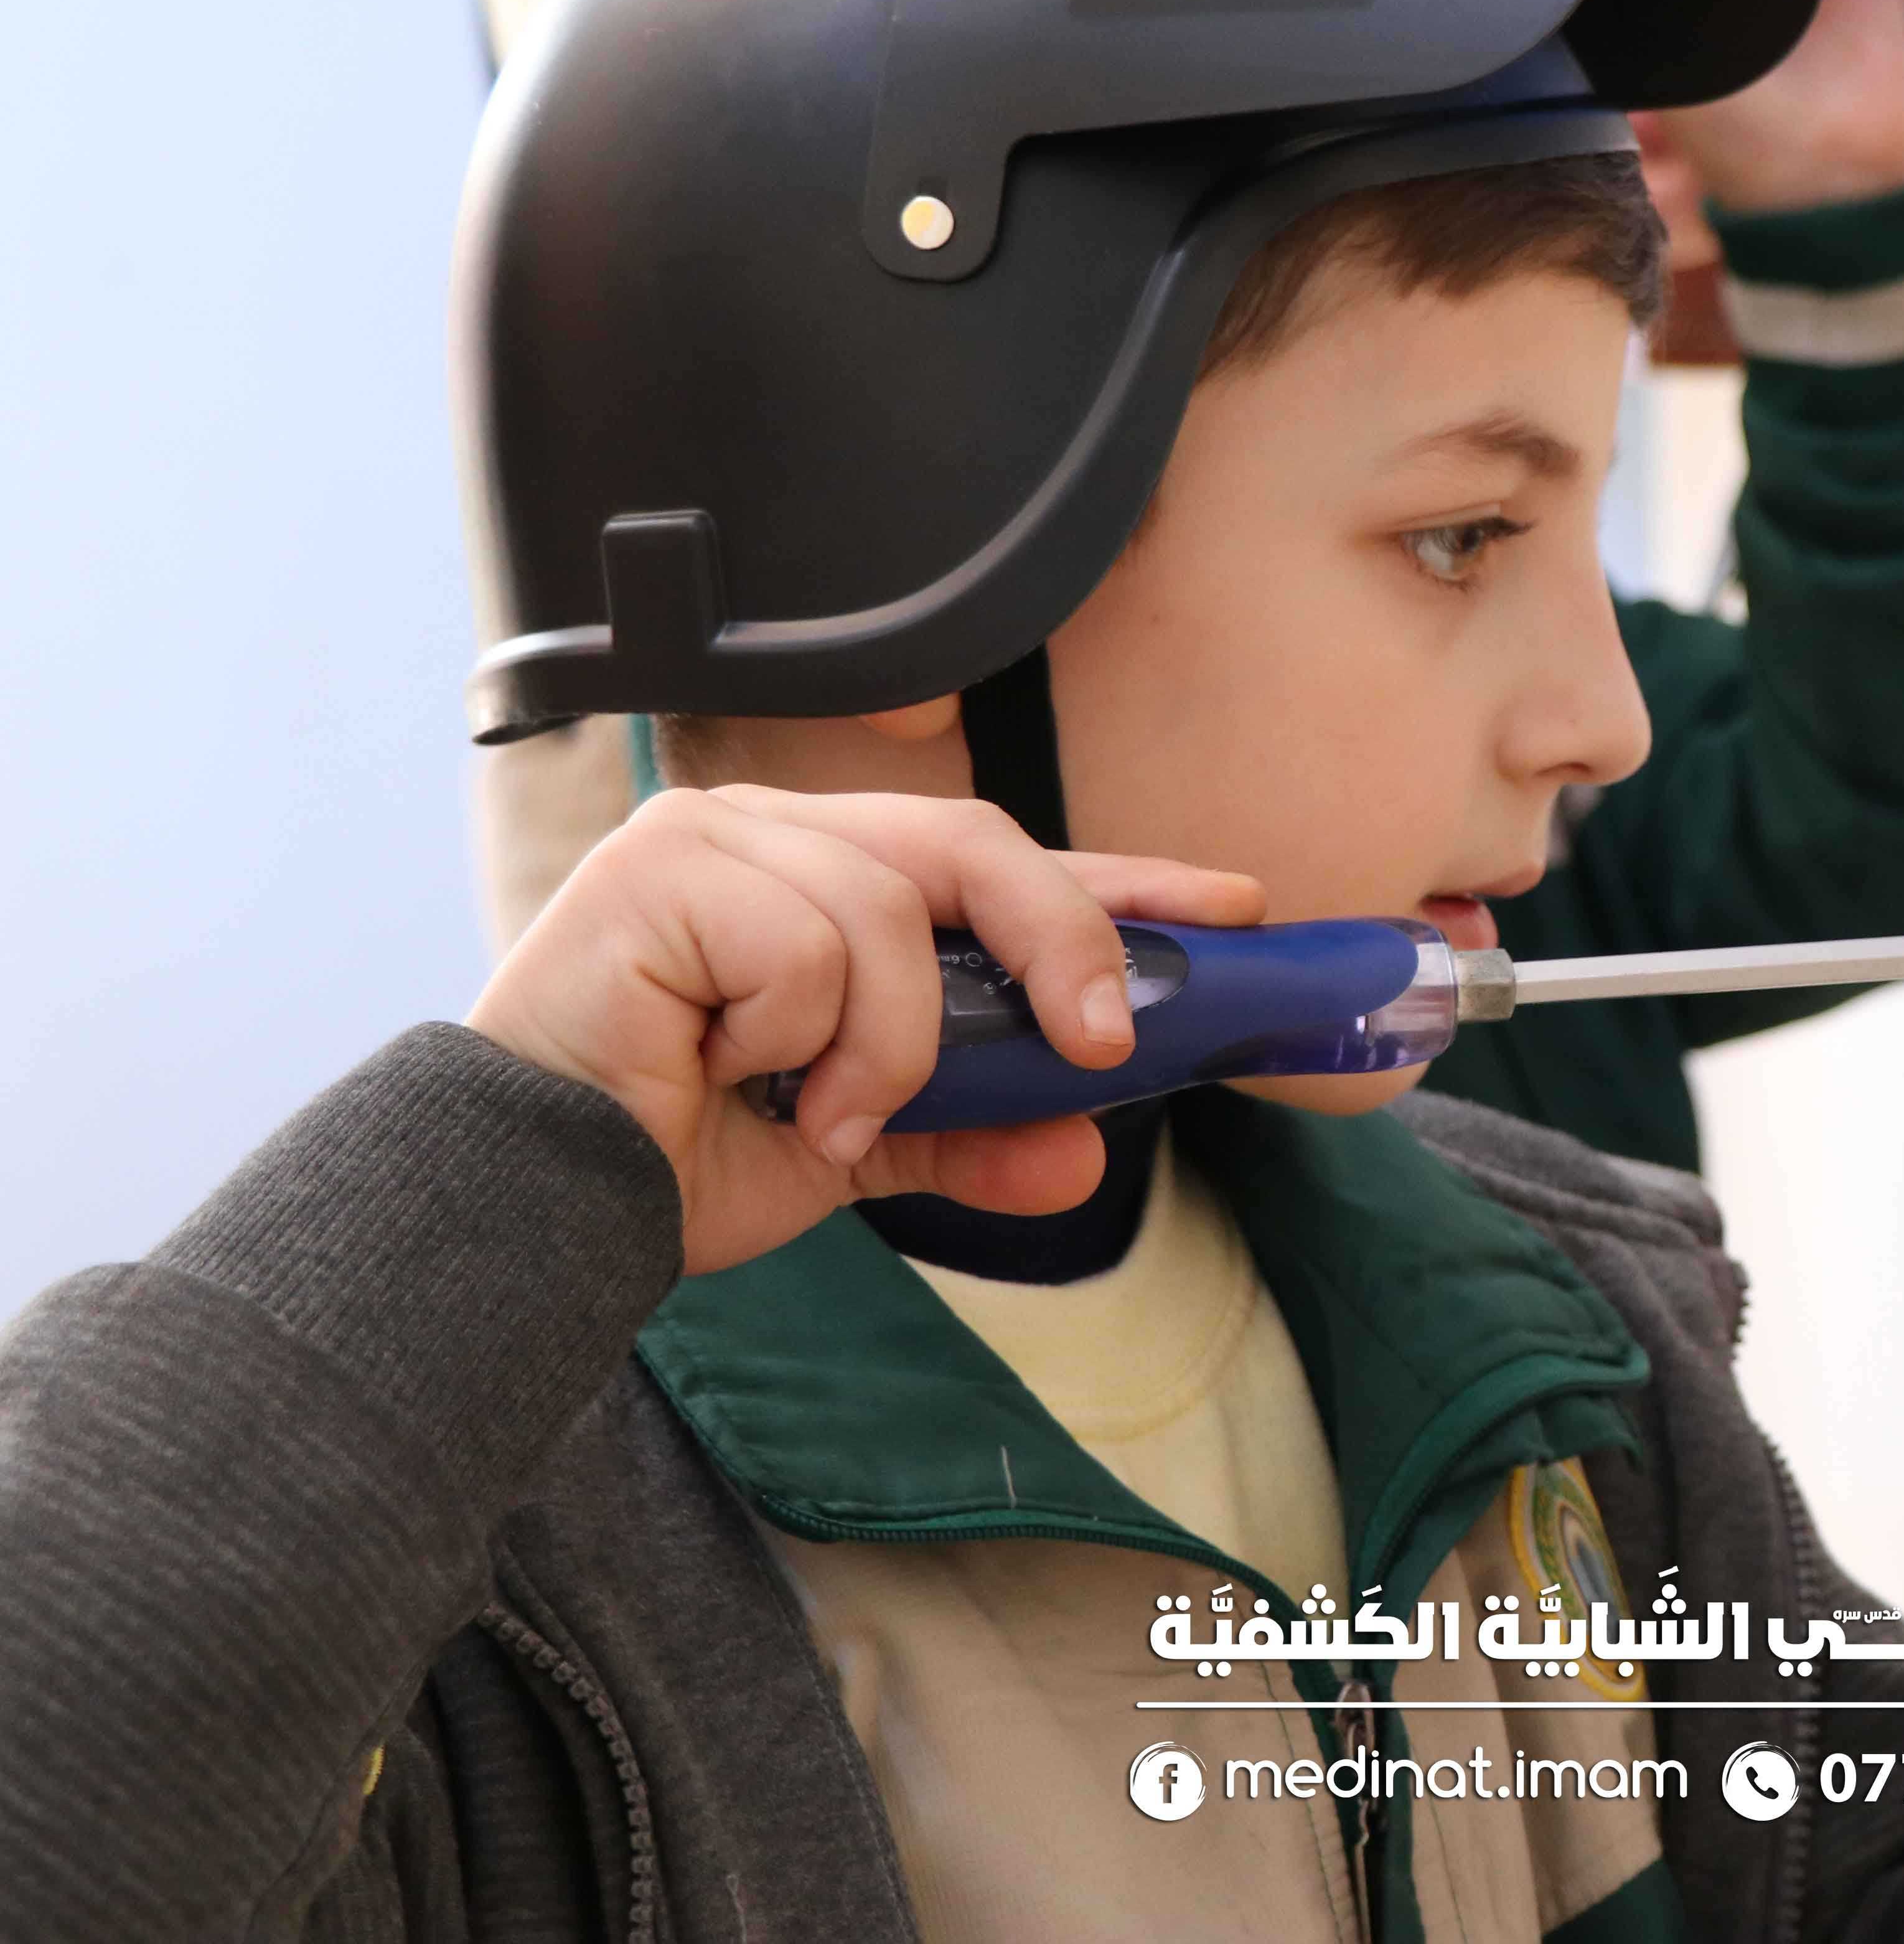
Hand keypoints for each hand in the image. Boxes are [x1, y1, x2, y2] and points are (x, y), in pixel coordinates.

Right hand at [468, 786, 1265, 1273]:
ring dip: (889, 1043)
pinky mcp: (657, 873)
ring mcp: (709, 837)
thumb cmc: (670, 1158)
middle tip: (1099, 1048)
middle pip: (973, 845)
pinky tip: (735, 1075)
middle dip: (1064, 942)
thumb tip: (1083, 1156)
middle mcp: (767, 829)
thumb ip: (966, 1135)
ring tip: (825, 1113)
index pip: (999, 857)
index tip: (1232, 908)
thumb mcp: (854, 1151)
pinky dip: (803, 1034)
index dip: (1118, 882)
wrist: (532, 1214)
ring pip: (896, 911)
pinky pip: (810, 944)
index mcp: (821, 872)